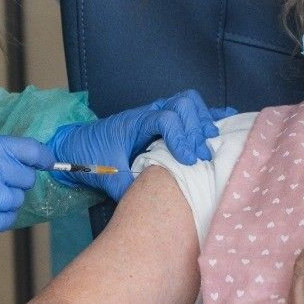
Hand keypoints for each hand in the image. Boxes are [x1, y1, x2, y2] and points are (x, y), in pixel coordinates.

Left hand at [51, 90, 235, 199]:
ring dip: (203, 120)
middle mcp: (148, 112)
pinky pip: (188, 110)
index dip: (181, 137)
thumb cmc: (89, 157)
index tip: (188, 160)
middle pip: (183, 103)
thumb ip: (127, 187)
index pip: (166, 118)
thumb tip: (149, 200)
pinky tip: (227, 120)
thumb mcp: (106, 176)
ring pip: (188, 102)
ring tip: (211, 143)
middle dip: (196, 128)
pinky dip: (208, 114)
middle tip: (202, 154)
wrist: (76, 145)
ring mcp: (156, 112)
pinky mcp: (162, 119)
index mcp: (134, 122)